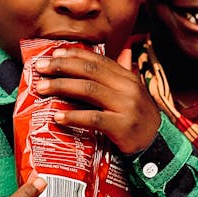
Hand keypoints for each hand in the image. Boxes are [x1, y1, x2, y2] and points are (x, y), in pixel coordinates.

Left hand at [34, 45, 161, 153]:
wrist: (156, 143)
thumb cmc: (137, 117)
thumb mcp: (130, 92)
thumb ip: (117, 75)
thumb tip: (113, 54)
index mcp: (127, 77)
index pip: (98, 60)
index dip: (75, 54)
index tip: (54, 53)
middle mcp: (127, 87)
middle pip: (90, 71)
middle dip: (62, 67)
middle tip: (41, 67)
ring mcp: (125, 106)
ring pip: (90, 90)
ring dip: (62, 87)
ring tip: (42, 88)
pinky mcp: (122, 126)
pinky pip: (94, 119)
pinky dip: (74, 116)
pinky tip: (57, 116)